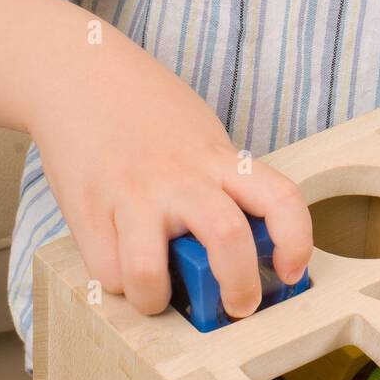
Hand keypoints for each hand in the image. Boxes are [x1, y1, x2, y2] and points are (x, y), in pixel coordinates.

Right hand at [31, 33, 312, 322]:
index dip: (297, 241)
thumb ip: (220, 183)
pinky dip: (120, 285)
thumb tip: (241, 245)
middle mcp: (181, 177)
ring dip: (160, 300)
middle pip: (226, 239)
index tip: (292, 270)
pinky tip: (124, 267)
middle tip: (238, 304)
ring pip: (151, 273)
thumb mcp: (200, 137)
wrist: (82, 75)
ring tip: (161, 295)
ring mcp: (133, 196)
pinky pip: (110, 274)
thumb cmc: (148, 109)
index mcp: (218, 157)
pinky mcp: (90, 212)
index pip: (280, 198)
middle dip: (239, 287)